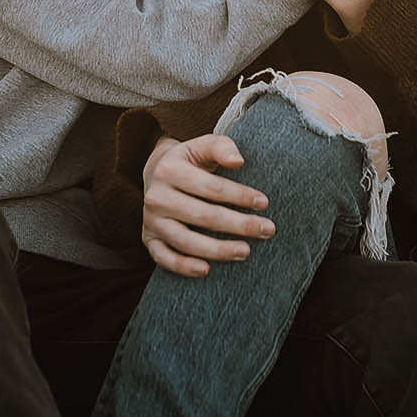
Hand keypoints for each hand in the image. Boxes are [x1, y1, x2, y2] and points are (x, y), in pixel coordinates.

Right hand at [141, 134, 274, 277]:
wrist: (157, 173)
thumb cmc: (190, 162)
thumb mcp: (202, 146)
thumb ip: (221, 147)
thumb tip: (238, 161)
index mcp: (169, 170)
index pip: (211, 187)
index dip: (240, 196)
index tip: (264, 203)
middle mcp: (157, 196)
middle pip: (202, 216)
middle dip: (238, 224)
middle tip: (267, 229)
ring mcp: (151, 220)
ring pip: (185, 241)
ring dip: (217, 250)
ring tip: (246, 251)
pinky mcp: (149, 239)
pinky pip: (163, 258)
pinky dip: (183, 266)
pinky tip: (206, 270)